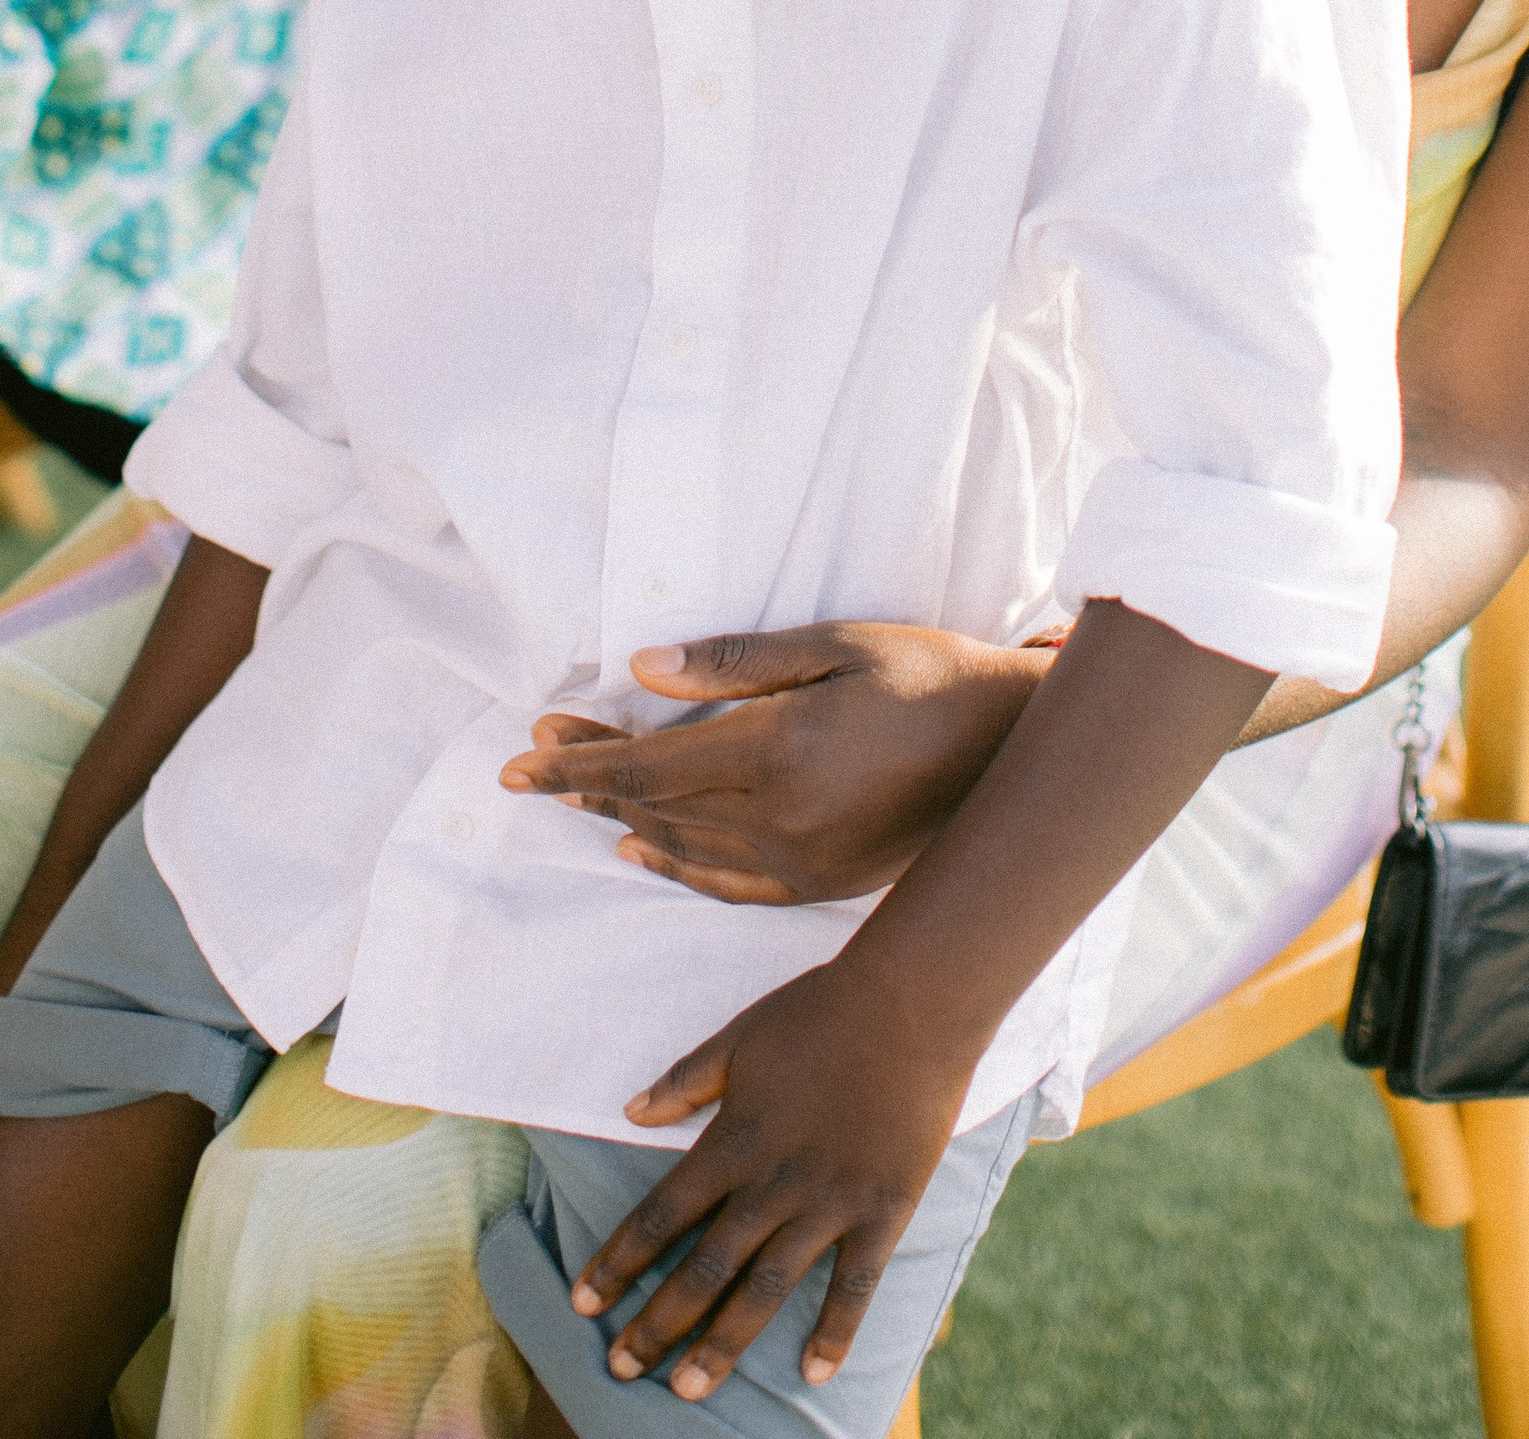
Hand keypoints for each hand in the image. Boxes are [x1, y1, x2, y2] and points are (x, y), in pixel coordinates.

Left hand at [498, 622, 1046, 903]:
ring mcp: (799, 861)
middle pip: (656, 804)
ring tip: (577, 793)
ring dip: (622, 817)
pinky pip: (726, 882)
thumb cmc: (919, 673)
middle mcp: (779, 817)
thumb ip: (736, 663)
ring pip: (683, 844)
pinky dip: (676, 865)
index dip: (582, 762)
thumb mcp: (832, 644)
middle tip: (534, 762)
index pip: (650, 763)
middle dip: (590, 781)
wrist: (1003, 746)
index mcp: (777, 750)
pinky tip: (643, 849)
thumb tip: (644, 669)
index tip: (525, 757)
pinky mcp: (819, 884)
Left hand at [570, 955, 975, 1400]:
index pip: (662, 1213)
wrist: (911, 1002)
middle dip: (658, 1322)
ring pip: (766, 1289)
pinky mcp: (882, 1210)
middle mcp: (774, 1182)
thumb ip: (685, 1081)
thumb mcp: (740, 1037)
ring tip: (686, 1391)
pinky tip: (813, 1374)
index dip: (618, 1259)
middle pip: (705, 1266)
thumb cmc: (821, 1011)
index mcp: (735, 1139)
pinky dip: (835, 1331)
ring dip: (723, 1343)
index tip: (583, 1301)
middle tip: (621, 1368)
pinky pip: (854, 1284)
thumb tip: (629, 1111)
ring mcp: (830, 1202)